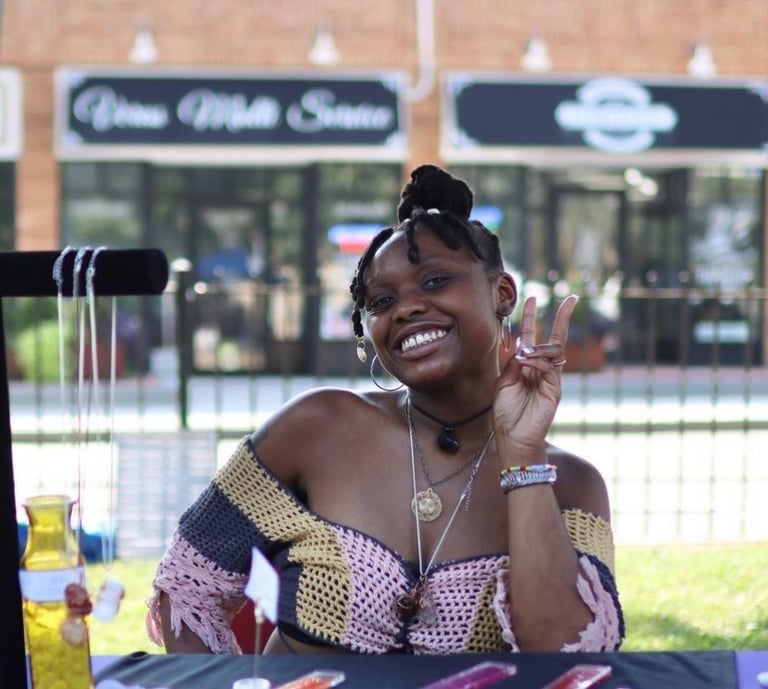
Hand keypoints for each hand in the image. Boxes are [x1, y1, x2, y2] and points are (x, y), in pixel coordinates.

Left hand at [493, 295, 577, 457]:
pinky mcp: (555, 389)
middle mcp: (541, 369)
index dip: (532, 318)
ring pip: (554, 351)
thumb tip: (521, 345)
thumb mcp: (503, 382)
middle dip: (562, 318)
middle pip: (554, 338)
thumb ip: (512, 363)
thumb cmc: (506, 412)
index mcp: (527, 366)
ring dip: (538, 348)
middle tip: (570, 299)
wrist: (512, 436)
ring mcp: (551, 379)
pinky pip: (549, 368)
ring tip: (524, 355)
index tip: (533, 299)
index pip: (532, 336)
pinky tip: (526, 364)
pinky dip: (536, 362)